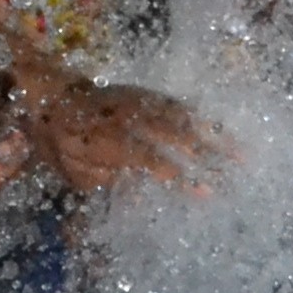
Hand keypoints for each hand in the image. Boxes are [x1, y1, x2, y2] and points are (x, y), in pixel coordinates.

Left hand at [30, 79, 223, 193]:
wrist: (51, 95)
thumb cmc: (60, 142)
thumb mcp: (73, 171)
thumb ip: (108, 182)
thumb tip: (143, 198)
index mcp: (108, 139)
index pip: (152, 159)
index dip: (179, 175)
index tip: (207, 192)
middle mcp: (129, 117)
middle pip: (176, 135)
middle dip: (210, 156)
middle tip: (238, 174)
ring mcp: (139, 102)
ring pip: (183, 118)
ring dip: (214, 136)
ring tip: (241, 153)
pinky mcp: (145, 94)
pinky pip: (176, 104)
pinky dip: (200, 117)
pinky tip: (221, 129)